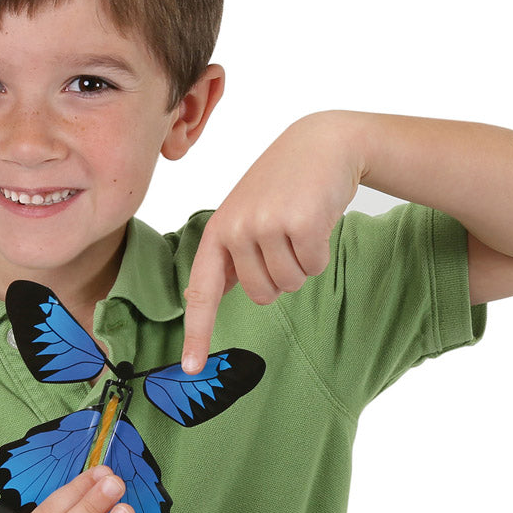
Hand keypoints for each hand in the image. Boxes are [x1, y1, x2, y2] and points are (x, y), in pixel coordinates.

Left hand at [182, 112, 362, 372]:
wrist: (321, 144)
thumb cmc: (282, 185)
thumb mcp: (245, 214)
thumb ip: (226, 255)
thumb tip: (199, 295)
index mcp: (218, 232)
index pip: (202, 292)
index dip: (196, 333)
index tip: (190, 368)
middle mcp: (236, 229)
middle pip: (262, 295)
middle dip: (281, 277)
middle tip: (286, 238)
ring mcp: (267, 225)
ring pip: (289, 284)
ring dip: (303, 263)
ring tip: (299, 226)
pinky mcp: (300, 223)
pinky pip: (314, 267)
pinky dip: (321, 253)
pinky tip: (317, 221)